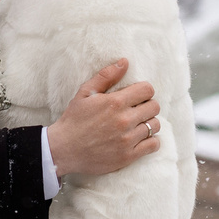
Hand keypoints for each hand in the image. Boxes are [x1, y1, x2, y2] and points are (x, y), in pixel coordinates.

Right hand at [45, 59, 161, 179]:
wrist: (64, 149)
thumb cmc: (74, 119)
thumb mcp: (85, 92)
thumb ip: (106, 76)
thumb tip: (125, 62)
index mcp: (115, 102)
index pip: (147, 89)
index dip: (144, 91)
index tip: (137, 96)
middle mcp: (124, 120)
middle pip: (154, 107)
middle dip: (147, 106)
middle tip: (137, 110)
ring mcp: (127, 139)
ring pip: (155, 125)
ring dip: (149, 123)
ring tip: (138, 124)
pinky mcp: (128, 156)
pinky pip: (153, 145)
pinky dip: (151, 141)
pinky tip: (141, 138)